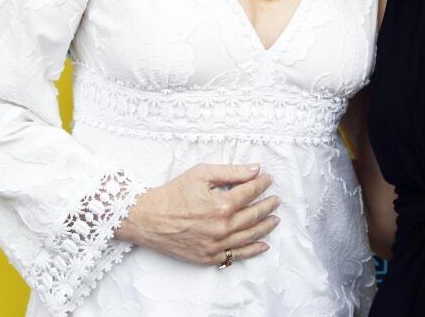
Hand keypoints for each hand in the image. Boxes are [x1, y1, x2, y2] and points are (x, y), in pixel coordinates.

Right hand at [115, 163, 279, 265]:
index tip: (268, 179)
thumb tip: (256, 169)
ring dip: (266, 226)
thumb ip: (231, 172)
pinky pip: (237, 255)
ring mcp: (216, 244)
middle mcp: (222, 227)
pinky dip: (253, 250)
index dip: (263, 184)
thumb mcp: (201, 174)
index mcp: (222, 205)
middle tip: (276, 199)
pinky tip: (263, 245)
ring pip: (250, 236)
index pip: (251, 192)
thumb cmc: (173, 194)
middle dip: (268, 205)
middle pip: (254, 215)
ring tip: (275, 219)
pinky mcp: (209, 257)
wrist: (148, 218)